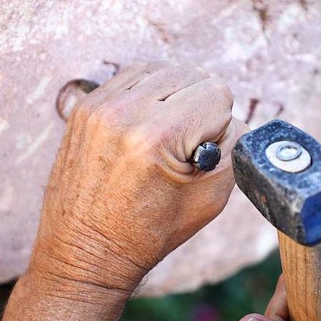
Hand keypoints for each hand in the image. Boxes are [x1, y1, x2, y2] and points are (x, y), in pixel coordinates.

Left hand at [31, 62, 246, 293]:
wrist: (88, 251)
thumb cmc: (149, 232)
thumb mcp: (212, 196)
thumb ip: (234, 145)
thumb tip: (230, 116)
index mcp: (156, 136)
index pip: (217, 92)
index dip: (220, 125)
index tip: (202, 153)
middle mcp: (123, 113)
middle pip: (192, 74)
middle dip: (200, 107)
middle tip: (186, 146)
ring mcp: (98, 106)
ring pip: (162, 69)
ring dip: (174, 95)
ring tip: (168, 133)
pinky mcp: (85, 107)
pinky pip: (132, 77)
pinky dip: (148, 94)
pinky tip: (148, 124)